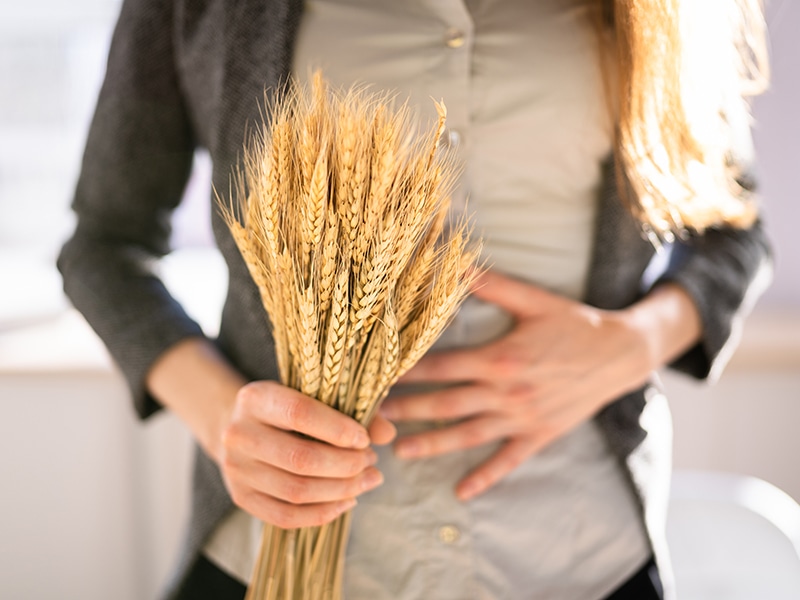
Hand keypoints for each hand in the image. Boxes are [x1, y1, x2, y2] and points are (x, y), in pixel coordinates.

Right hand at [219, 380, 396, 528]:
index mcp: (255, 398)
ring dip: (341, 490)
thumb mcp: (314, 396)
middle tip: (371, 461)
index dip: (337, 429)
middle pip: (300, 458)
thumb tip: (387, 434)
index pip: (299, 413)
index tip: (365, 439)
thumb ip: (352, 409)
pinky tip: (347, 500)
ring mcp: (235, 469)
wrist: (242, 427)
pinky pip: (285, 517)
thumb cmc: (289, 407)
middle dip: (346, 465)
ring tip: (368, 479)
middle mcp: (238, 433)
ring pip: (296, 491)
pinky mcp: (241, 497)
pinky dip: (322, 513)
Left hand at [380, 270, 666, 500]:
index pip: (442, 367)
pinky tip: (461, 492)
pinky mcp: (538, 435)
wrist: (621, 354)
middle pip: (446, 404)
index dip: (408, 372)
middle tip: (373, 417)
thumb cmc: (574, 324)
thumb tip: (455, 262)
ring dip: (432, 444)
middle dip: (407, 410)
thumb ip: (491, 284)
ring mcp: (522, 418)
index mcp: (500, 358)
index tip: (378, 376)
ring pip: (467, 435)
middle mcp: (506, 392)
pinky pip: (507, 461)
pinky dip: (484, 477)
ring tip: (399, 451)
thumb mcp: (533, 300)